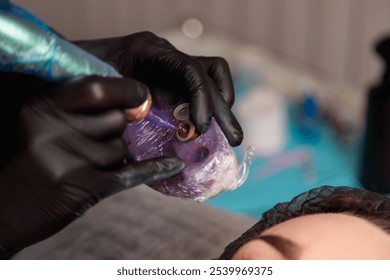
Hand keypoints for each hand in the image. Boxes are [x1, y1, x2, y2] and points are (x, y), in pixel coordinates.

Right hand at [0, 76, 183, 258]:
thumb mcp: (41, 127)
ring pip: (122, 148)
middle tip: (105, 138)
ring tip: (91, 166)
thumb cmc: (29, 165)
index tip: (141, 93)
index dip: (126, 89)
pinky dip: (155, 168)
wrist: (4, 212)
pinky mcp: (84, 186)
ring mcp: (69, 159)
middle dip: (119, 128)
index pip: (97, 88)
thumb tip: (131, 101)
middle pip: (116, 119)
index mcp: (43, 108)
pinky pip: (132, 172)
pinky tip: (173, 165)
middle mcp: (54, 128)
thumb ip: (76, 111)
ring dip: (116, 156)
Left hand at [75, 32, 242, 145]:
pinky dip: (208, 105)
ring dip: (222, 103)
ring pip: (212, 75)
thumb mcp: (99, 91)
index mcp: (149, 51)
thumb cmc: (80, 78)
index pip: (190, 70)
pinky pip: (200, 86)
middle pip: (208, 76)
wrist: (69, 67)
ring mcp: (170, 65)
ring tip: (224, 132)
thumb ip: (122, 107)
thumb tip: (147, 144)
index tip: (201, 128)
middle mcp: (165, 55)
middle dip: (222, 109)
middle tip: (233, 140)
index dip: (202, 99)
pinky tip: (204, 125)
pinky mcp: (170, 78)